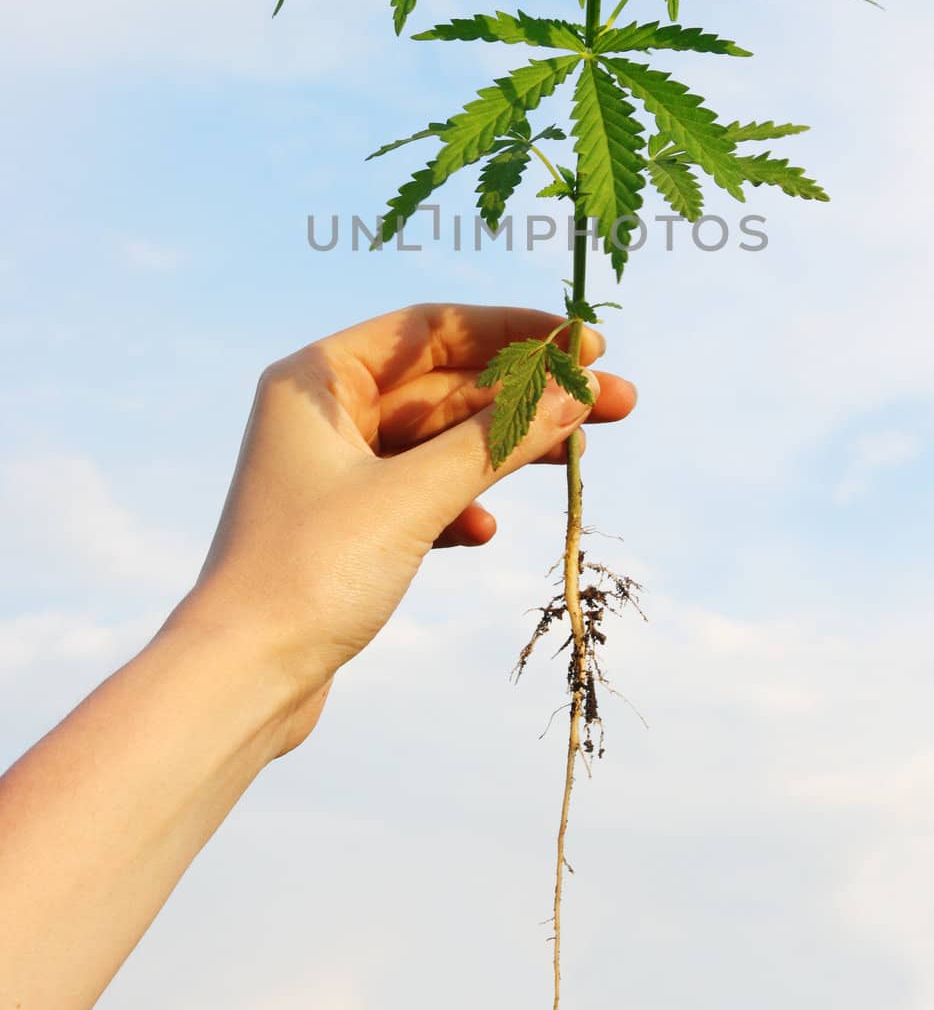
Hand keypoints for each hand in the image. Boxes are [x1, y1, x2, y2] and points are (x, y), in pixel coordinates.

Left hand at [185, 303, 636, 753]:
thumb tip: (576, 391)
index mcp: (317, 379)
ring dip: (507, 450)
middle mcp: (323, 414)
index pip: (433, 329)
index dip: (515, 331)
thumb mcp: (415, 497)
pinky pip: (421, 494)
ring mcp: (335, 472)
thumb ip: (498, 439)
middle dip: (528, 394)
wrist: (241, 680)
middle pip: (446, 385)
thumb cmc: (311, 571)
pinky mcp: (347, 527)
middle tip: (617, 399)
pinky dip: (459, 504)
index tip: (585, 341)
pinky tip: (486, 529)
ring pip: (440, 442)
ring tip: (579, 458)